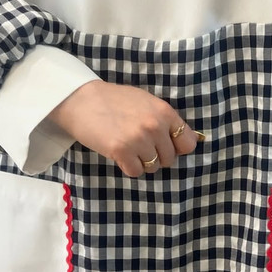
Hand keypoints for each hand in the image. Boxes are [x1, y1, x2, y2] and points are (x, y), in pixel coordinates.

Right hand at [46, 80, 201, 177]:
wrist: (82, 100)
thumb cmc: (114, 100)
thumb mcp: (146, 102)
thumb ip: (164, 120)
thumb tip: (186, 141)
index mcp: (164, 112)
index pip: (188, 143)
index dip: (177, 148)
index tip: (165, 146)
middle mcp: (155, 126)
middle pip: (169, 159)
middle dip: (156, 156)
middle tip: (139, 145)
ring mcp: (139, 139)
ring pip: (152, 167)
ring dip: (141, 162)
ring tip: (128, 147)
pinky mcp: (121, 151)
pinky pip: (136, 172)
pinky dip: (128, 167)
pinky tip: (119, 153)